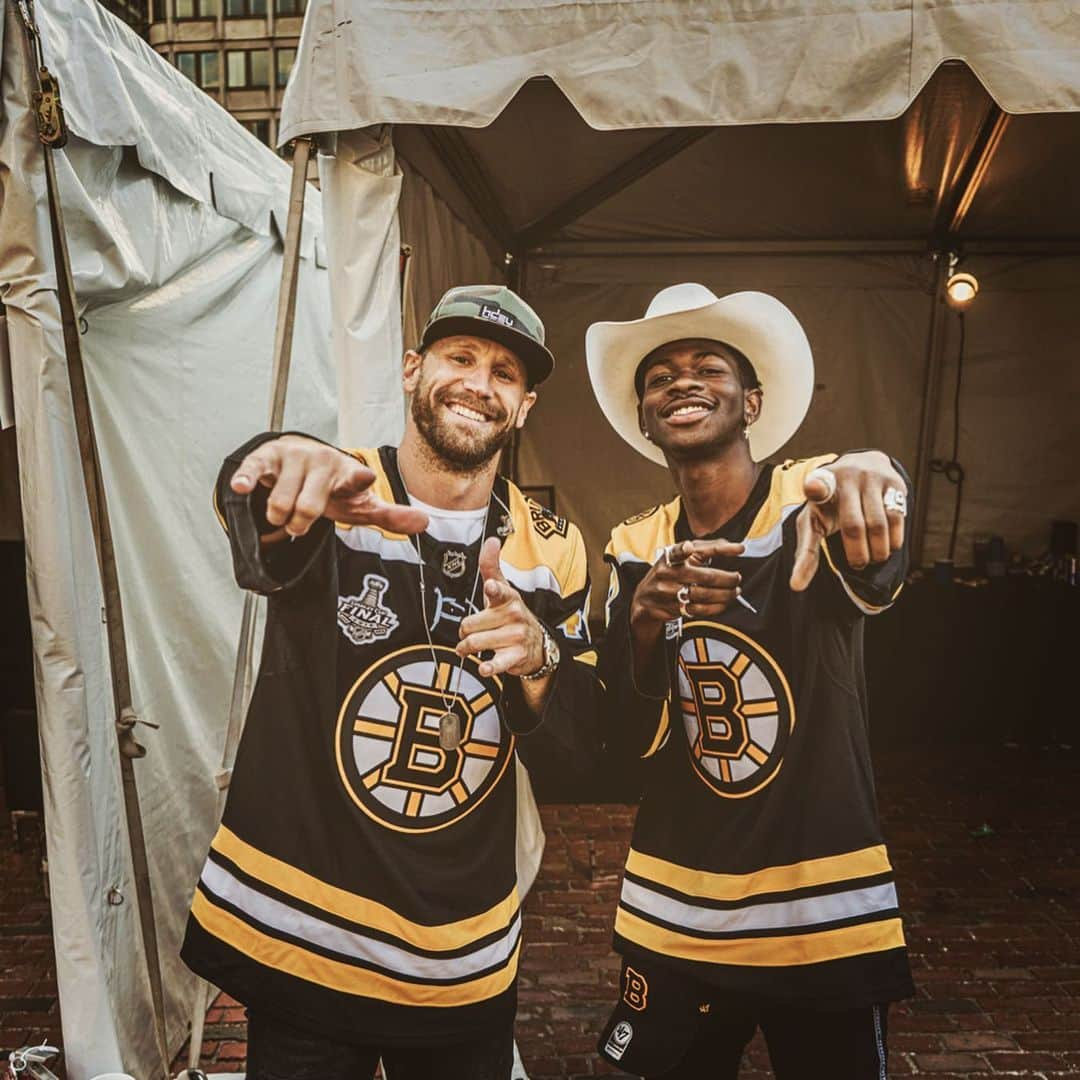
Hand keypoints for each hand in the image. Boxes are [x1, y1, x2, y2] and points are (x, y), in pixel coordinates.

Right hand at [230, 435, 428, 540]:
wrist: (302, 459)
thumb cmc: (333, 487)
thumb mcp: (360, 503)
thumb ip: (390, 516)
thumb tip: (425, 523)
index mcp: (347, 473)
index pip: (354, 478)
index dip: (358, 480)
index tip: (363, 479)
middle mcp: (321, 461)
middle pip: (307, 508)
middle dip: (301, 524)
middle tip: (301, 524)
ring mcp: (293, 457)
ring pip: (280, 503)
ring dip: (279, 517)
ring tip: (284, 512)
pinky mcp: (266, 456)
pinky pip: (253, 471)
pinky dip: (245, 480)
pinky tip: (241, 487)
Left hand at [456, 537, 545, 677]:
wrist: (536, 644)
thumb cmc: (511, 614)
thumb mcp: (503, 590)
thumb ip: (491, 567)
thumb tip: (492, 540)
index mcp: (508, 598)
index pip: (499, 592)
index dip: (493, 590)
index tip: (490, 588)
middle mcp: (514, 616)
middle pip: (470, 625)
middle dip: (464, 632)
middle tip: (469, 633)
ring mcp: (515, 637)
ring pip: (475, 643)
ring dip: (467, 648)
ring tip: (470, 648)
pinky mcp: (516, 656)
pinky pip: (496, 663)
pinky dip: (489, 667)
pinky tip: (484, 668)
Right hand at [629, 539, 744, 632]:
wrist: (644, 598)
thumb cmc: (670, 571)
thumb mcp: (681, 555)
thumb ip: (707, 547)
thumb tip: (736, 547)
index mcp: (670, 557)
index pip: (679, 551)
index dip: (687, 549)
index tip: (694, 548)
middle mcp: (667, 574)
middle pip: (705, 577)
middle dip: (727, 579)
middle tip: (737, 578)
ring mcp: (668, 593)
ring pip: (705, 595)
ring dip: (725, 594)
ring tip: (735, 591)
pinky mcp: (672, 608)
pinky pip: (699, 610)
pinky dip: (716, 607)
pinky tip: (724, 603)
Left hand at [790, 450, 907, 590]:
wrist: (862, 467)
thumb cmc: (831, 505)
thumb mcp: (814, 521)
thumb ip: (806, 551)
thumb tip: (796, 587)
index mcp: (819, 485)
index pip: (816, 486)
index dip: (816, 488)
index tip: (813, 488)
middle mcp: (845, 477)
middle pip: (853, 525)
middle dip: (857, 554)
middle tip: (857, 565)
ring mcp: (870, 477)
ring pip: (878, 524)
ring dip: (878, 551)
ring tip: (873, 558)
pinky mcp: (893, 482)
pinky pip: (896, 518)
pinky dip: (893, 540)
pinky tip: (887, 546)